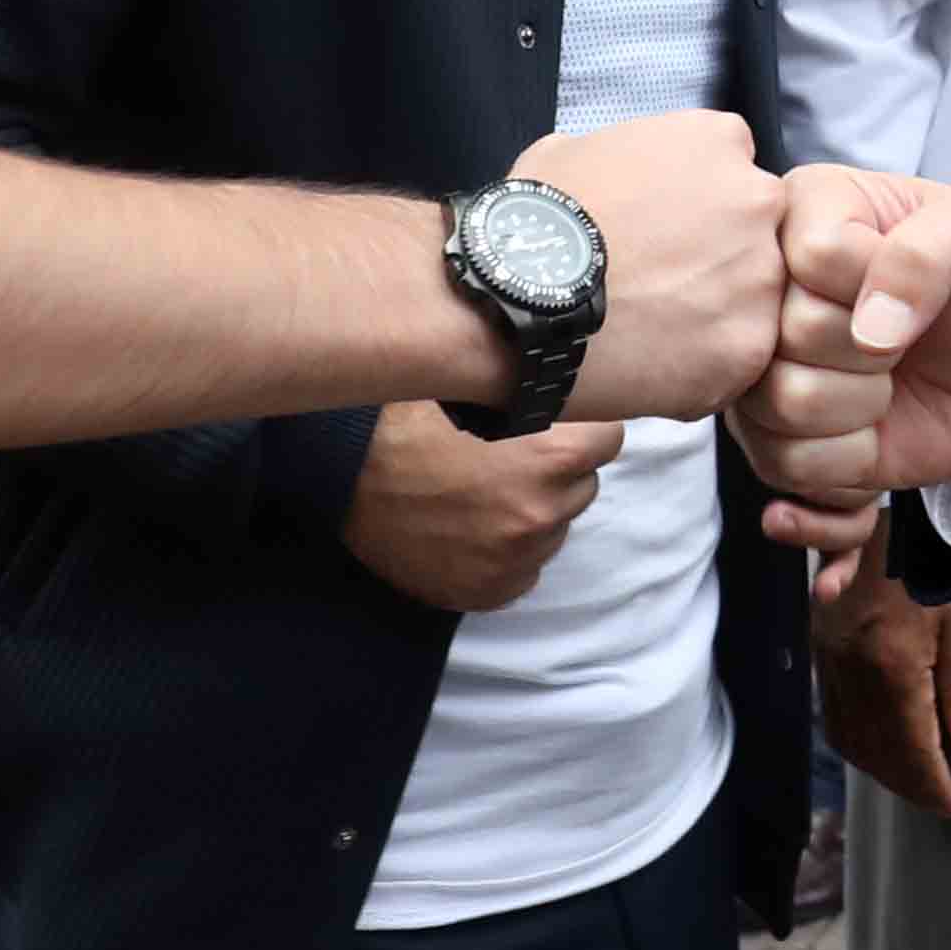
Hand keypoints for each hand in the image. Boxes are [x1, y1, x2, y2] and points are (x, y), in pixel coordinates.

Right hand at [343, 400, 626, 611]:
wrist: (340, 478)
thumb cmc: (403, 419)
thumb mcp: (471, 385)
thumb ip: (524, 384)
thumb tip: (558, 357)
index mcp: (552, 455)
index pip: (610, 440)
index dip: (585, 428)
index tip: (559, 425)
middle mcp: (544, 512)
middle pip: (582, 486)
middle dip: (557, 472)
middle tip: (511, 457)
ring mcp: (519, 559)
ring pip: (552, 528)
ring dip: (531, 511)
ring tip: (481, 493)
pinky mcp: (493, 592)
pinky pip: (523, 567)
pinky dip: (505, 550)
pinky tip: (468, 527)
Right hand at [526, 109, 785, 422]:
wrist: (517, 297)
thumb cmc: (537, 219)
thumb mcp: (577, 149)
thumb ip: (631, 156)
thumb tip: (625, 177)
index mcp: (718, 141)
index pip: (735, 169)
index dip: (699, 204)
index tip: (667, 230)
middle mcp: (757, 201)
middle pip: (758, 233)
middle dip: (719, 257)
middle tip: (661, 283)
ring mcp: (759, 278)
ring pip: (753, 301)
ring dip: (714, 315)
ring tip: (649, 330)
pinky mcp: (748, 348)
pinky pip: (736, 362)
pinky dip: (701, 370)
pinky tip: (649, 365)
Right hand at [734, 167, 950, 521]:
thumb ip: (934, 248)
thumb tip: (871, 328)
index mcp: (809, 208)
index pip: (814, 255)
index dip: (876, 285)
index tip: (915, 285)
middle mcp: (768, 283)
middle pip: (790, 333)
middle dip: (872, 352)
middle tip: (903, 341)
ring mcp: (763, 361)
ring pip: (779, 401)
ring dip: (860, 405)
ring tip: (887, 381)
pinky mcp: (771, 432)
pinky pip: (780, 461)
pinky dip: (846, 459)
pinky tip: (871, 429)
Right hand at [815, 561, 950, 818]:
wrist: (890, 493)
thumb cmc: (941, 549)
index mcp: (891, 661)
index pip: (909, 748)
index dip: (931, 784)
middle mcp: (848, 664)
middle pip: (873, 748)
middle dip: (906, 782)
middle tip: (939, 796)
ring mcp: (826, 651)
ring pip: (846, 732)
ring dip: (879, 765)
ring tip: (915, 775)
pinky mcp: (818, 639)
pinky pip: (830, 706)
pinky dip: (856, 736)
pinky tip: (882, 738)